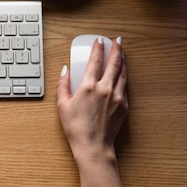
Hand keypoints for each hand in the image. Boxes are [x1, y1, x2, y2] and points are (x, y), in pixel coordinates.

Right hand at [56, 37, 127, 163]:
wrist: (93, 146)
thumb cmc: (76, 127)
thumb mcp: (62, 105)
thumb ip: (63, 84)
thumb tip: (66, 69)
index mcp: (88, 86)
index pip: (96, 60)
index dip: (98, 47)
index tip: (99, 40)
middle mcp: (105, 88)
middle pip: (114, 62)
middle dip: (116, 48)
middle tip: (117, 41)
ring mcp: (117, 96)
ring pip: (122, 72)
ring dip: (123, 60)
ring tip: (122, 53)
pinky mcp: (124, 105)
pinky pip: (125, 85)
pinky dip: (124, 75)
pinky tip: (122, 73)